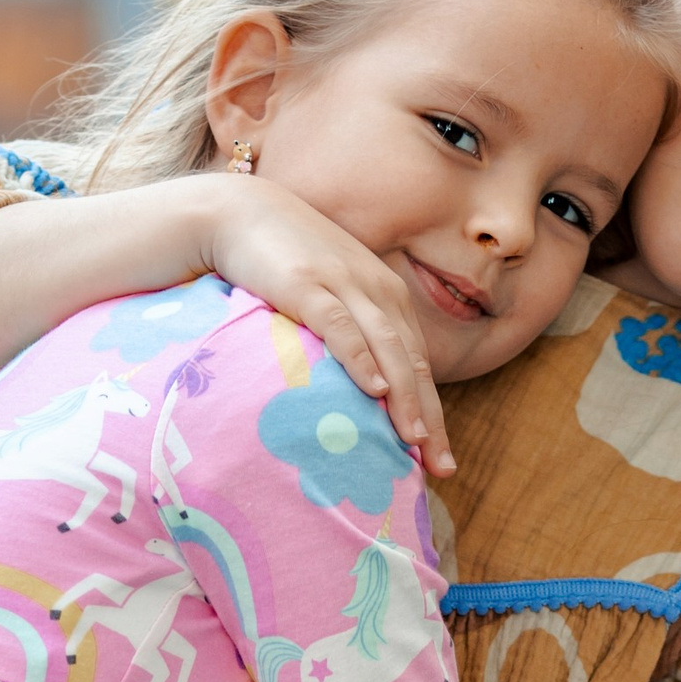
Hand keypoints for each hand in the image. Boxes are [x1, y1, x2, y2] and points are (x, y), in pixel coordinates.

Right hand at [197, 176, 452, 472]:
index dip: (433, 413)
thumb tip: (362, 393)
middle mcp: (377, 290)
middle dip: (430, 417)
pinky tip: (374, 389)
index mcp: (387, 296)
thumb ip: (351, 334)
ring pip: (388, 348)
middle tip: (442, 468)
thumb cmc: (283, 263)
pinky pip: (342, 326)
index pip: (418, 364)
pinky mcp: (308, 284)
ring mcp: (344, 285)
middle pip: (412, 363)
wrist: (238, 213)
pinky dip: (361, 358)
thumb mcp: (329, 297)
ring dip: (405, 396)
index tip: (441, 461)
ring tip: (416, 440)